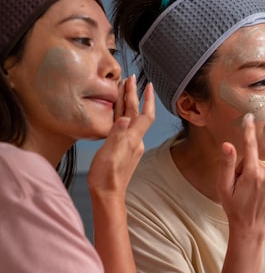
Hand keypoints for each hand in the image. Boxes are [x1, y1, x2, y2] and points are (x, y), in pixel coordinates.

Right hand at [88, 76, 154, 196]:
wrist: (107, 194)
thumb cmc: (107, 176)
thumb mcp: (111, 154)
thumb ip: (118, 135)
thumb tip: (124, 118)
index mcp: (133, 139)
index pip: (145, 114)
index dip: (148, 99)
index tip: (148, 84)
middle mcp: (135, 140)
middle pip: (136, 113)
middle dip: (134, 95)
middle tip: (131, 78)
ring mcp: (130, 145)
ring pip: (130, 118)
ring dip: (127, 103)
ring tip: (123, 89)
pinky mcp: (122, 149)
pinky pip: (124, 126)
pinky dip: (121, 115)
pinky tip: (117, 112)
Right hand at [216, 113, 264, 231]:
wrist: (251, 225)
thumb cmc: (233, 206)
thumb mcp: (223, 186)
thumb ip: (226, 164)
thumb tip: (228, 144)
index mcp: (252, 174)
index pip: (250, 147)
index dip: (249, 131)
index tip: (250, 117)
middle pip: (254, 159)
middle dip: (247, 167)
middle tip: (242, 185)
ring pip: (264, 165)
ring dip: (256, 173)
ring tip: (252, 189)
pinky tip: (263, 190)